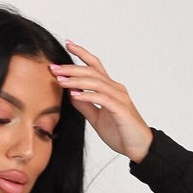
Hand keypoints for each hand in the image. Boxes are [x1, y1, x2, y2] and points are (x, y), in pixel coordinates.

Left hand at [50, 42, 152, 162]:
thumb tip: (71, 95)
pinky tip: (75, 95)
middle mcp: (116, 89)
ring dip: (77, 81)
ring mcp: (119, 98)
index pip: (95, 66)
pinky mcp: (121, 110)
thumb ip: (86, 106)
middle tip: (54, 67)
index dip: (82, 54)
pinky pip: (103, 99)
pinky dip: (88, 95)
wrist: (138, 148)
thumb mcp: (97, 119)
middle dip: (72, 68)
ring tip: (60, 81)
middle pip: (93, 71)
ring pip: (96, 82)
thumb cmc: (120, 133)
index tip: (68, 44)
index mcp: (110, 89)